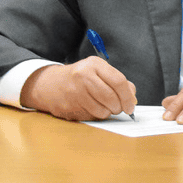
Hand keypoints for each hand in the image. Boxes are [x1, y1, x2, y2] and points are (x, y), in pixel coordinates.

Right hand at [20, 57, 136, 121]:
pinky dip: (96, 116)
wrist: (49, 84)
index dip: (128, 97)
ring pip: (102, 111)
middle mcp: (83, 77)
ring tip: (104, 106)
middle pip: (111, 98)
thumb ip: (119, 82)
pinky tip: (91, 108)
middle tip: (118, 108)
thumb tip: (132, 99)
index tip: (131, 106)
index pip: (118, 81)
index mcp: (94, 65)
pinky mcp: (68, 107)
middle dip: (119, 107)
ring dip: (108, 112)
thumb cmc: (80, 78)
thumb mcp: (99, 71)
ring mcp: (74, 93)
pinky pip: (91, 117)